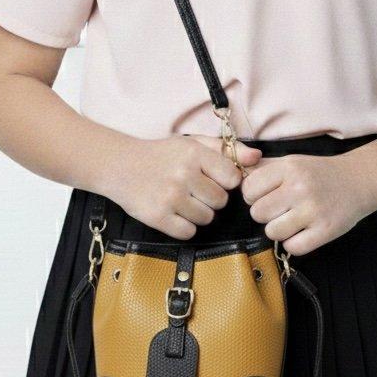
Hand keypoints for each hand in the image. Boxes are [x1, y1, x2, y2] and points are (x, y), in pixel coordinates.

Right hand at [106, 132, 261, 240]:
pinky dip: (184, 227)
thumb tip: (257, 158)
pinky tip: (174, 213)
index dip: (225, 182)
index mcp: (194, 153)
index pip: (233, 179)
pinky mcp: (158, 217)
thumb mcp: (193, 143)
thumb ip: (226, 149)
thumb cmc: (161, 155)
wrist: (119, 166)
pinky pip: (188, 232)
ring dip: (199, 213)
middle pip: (221, 201)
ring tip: (183, 201)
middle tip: (195, 190)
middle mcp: (183, 175)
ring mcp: (170, 197)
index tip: (213, 179)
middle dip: (212, 199)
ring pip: (206, 219)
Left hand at [240, 151, 376, 255]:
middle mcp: (300, 187)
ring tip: (290, 221)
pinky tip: (302, 231)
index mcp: (289, 168)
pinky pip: (293, 247)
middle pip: (257, 212)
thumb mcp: (292, 161)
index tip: (264, 196)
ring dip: (278, 230)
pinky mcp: (325, 230)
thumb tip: (236, 172)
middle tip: (279, 210)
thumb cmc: (320, 173)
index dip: (252, 196)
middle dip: (264, 214)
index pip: (248, 189)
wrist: (359, 181)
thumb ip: (263, 167)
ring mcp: (313, 210)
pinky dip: (294, 243)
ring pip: (272, 232)